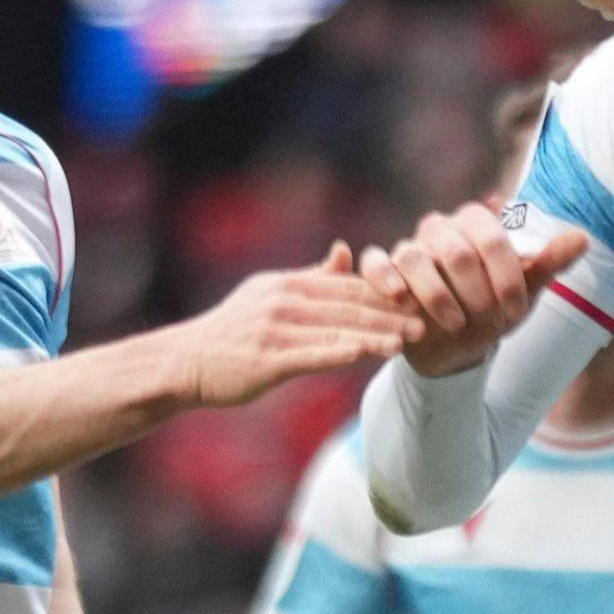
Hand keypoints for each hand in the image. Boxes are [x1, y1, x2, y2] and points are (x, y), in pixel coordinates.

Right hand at [176, 245, 417, 405]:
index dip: (385, 292)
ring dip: (376, 334)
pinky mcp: (267, 358)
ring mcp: (274, 328)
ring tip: (408, 339)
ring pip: (336, 329)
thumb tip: (347, 251)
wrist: (185, 362)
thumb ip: (311, 276)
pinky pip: (313, 354)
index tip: (419, 298)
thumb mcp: (269, 294)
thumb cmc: (232, 334)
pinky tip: (368, 353)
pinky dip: (343, 351)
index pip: (346, 286)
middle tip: (428, 319)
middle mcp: (283, 300)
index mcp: (288, 284)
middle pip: (348, 305)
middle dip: (390, 312)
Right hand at [360, 203, 589, 378]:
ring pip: (414, 258)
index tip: (516, 313)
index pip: (492, 239)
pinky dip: (384, 277)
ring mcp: (409, 248)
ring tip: (456, 325)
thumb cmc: (493, 308)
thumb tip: (583, 237)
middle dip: (477, 294)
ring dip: (438, 297)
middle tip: (489, 324)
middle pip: (456, 251)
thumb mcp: (524, 290)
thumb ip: (549, 262)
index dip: (507, 279)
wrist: (458, 344)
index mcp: (476, 223)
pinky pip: (374, 263)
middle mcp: (440, 228)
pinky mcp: (383, 272)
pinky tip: (400, 298)